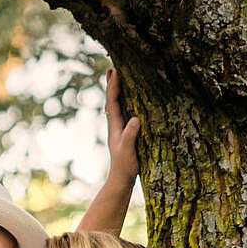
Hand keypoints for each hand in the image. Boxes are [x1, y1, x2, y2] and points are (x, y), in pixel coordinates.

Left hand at [104, 68, 139, 184]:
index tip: (115, 71)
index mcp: (115, 126)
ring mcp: (119, 129)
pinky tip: (126, 100)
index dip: (114, 87)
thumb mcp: (128, 151)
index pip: (112, 102)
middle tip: (111, 68)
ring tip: (116, 78)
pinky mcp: (124, 133)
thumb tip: (135, 119)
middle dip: (112, 84)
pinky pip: (122, 112)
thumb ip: (130, 135)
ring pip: (116, 105)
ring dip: (116, 90)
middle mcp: (115, 125)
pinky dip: (123, 101)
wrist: (121, 179)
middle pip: (111, 100)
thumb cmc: (125, 166)